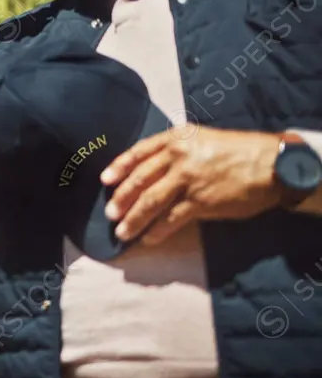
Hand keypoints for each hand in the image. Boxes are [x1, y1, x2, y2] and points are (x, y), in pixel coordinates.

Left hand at [101, 126, 283, 245]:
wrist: (272, 165)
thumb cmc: (237, 152)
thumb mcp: (201, 140)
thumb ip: (175, 150)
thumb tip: (149, 170)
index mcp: (176, 139)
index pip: (138, 152)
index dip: (119, 167)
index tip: (104, 181)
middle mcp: (178, 157)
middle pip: (139, 179)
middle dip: (121, 198)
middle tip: (109, 213)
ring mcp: (188, 180)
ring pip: (150, 201)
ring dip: (133, 219)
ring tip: (122, 232)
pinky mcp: (200, 202)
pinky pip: (171, 219)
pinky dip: (156, 231)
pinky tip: (148, 238)